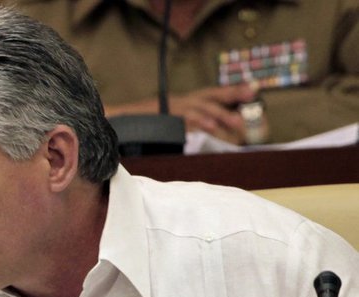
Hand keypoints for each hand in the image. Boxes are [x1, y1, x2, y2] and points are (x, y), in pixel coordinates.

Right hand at [106, 84, 260, 143]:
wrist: (111, 123)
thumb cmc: (136, 128)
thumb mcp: (163, 124)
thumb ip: (183, 127)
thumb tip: (207, 135)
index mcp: (180, 102)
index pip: (209, 95)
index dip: (231, 92)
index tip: (253, 92)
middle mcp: (177, 102)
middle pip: (209, 97)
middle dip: (231, 98)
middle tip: (251, 105)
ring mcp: (169, 109)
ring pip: (199, 109)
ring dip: (219, 115)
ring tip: (237, 123)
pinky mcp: (162, 118)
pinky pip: (183, 120)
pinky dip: (198, 122)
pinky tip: (211, 126)